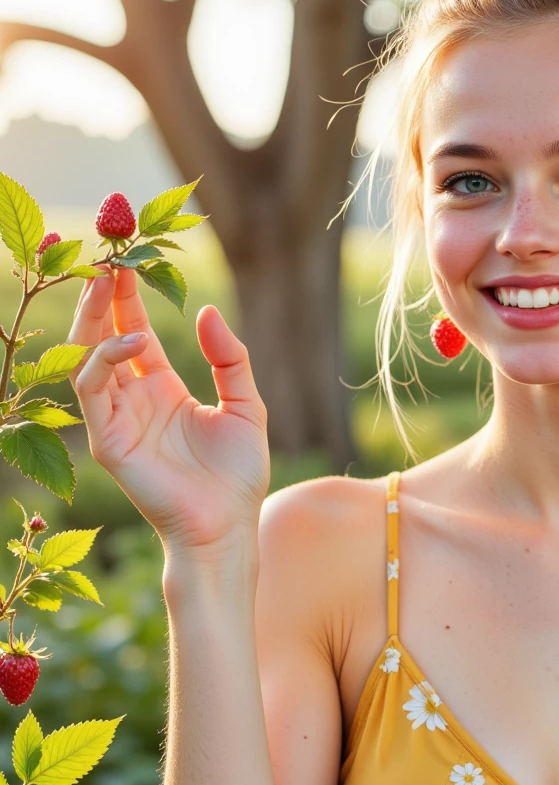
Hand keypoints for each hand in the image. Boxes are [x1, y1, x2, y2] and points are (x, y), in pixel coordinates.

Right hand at [68, 264, 270, 552]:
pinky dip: (104, 360)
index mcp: (162, 389)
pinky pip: (93, 391)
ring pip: (87, 357)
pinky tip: (131, 341)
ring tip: (109, 281)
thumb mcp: (245, 405)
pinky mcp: (108, 441)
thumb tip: (206, 311)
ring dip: (94, 318)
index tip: (129, 259)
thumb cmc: (238, 475)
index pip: (134, 331)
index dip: (128, 297)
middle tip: (110, 257)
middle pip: (104, 337)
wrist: (228, 526)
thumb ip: (229, 358)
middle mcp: (133, 400)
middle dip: (103, 298)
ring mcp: (117, 420)